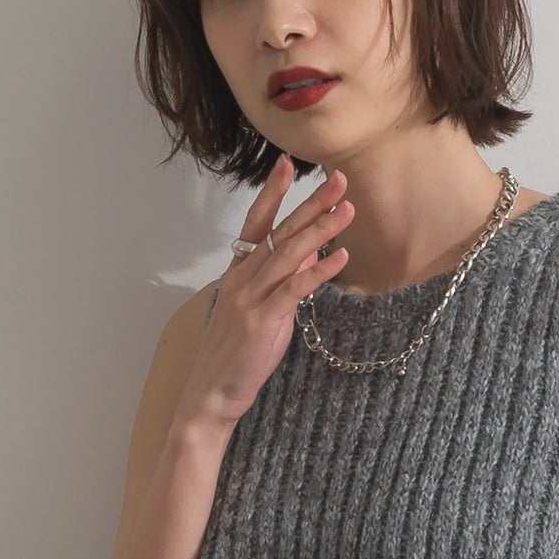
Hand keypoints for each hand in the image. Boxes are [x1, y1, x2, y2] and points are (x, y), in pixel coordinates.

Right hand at [180, 156, 354, 429]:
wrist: (211, 394)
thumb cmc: (238, 356)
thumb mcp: (265, 312)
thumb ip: (284, 282)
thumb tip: (309, 253)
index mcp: (239, 274)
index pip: (256, 223)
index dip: (273, 193)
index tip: (288, 165)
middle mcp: (243, 279)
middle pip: (279, 232)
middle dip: (310, 203)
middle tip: (338, 178)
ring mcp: (251, 298)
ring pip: (289, 254)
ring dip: (320, 229)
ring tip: (346, 208)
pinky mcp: (263, 321)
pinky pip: (294, 290)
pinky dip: (318, 272)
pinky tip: (341, 257)